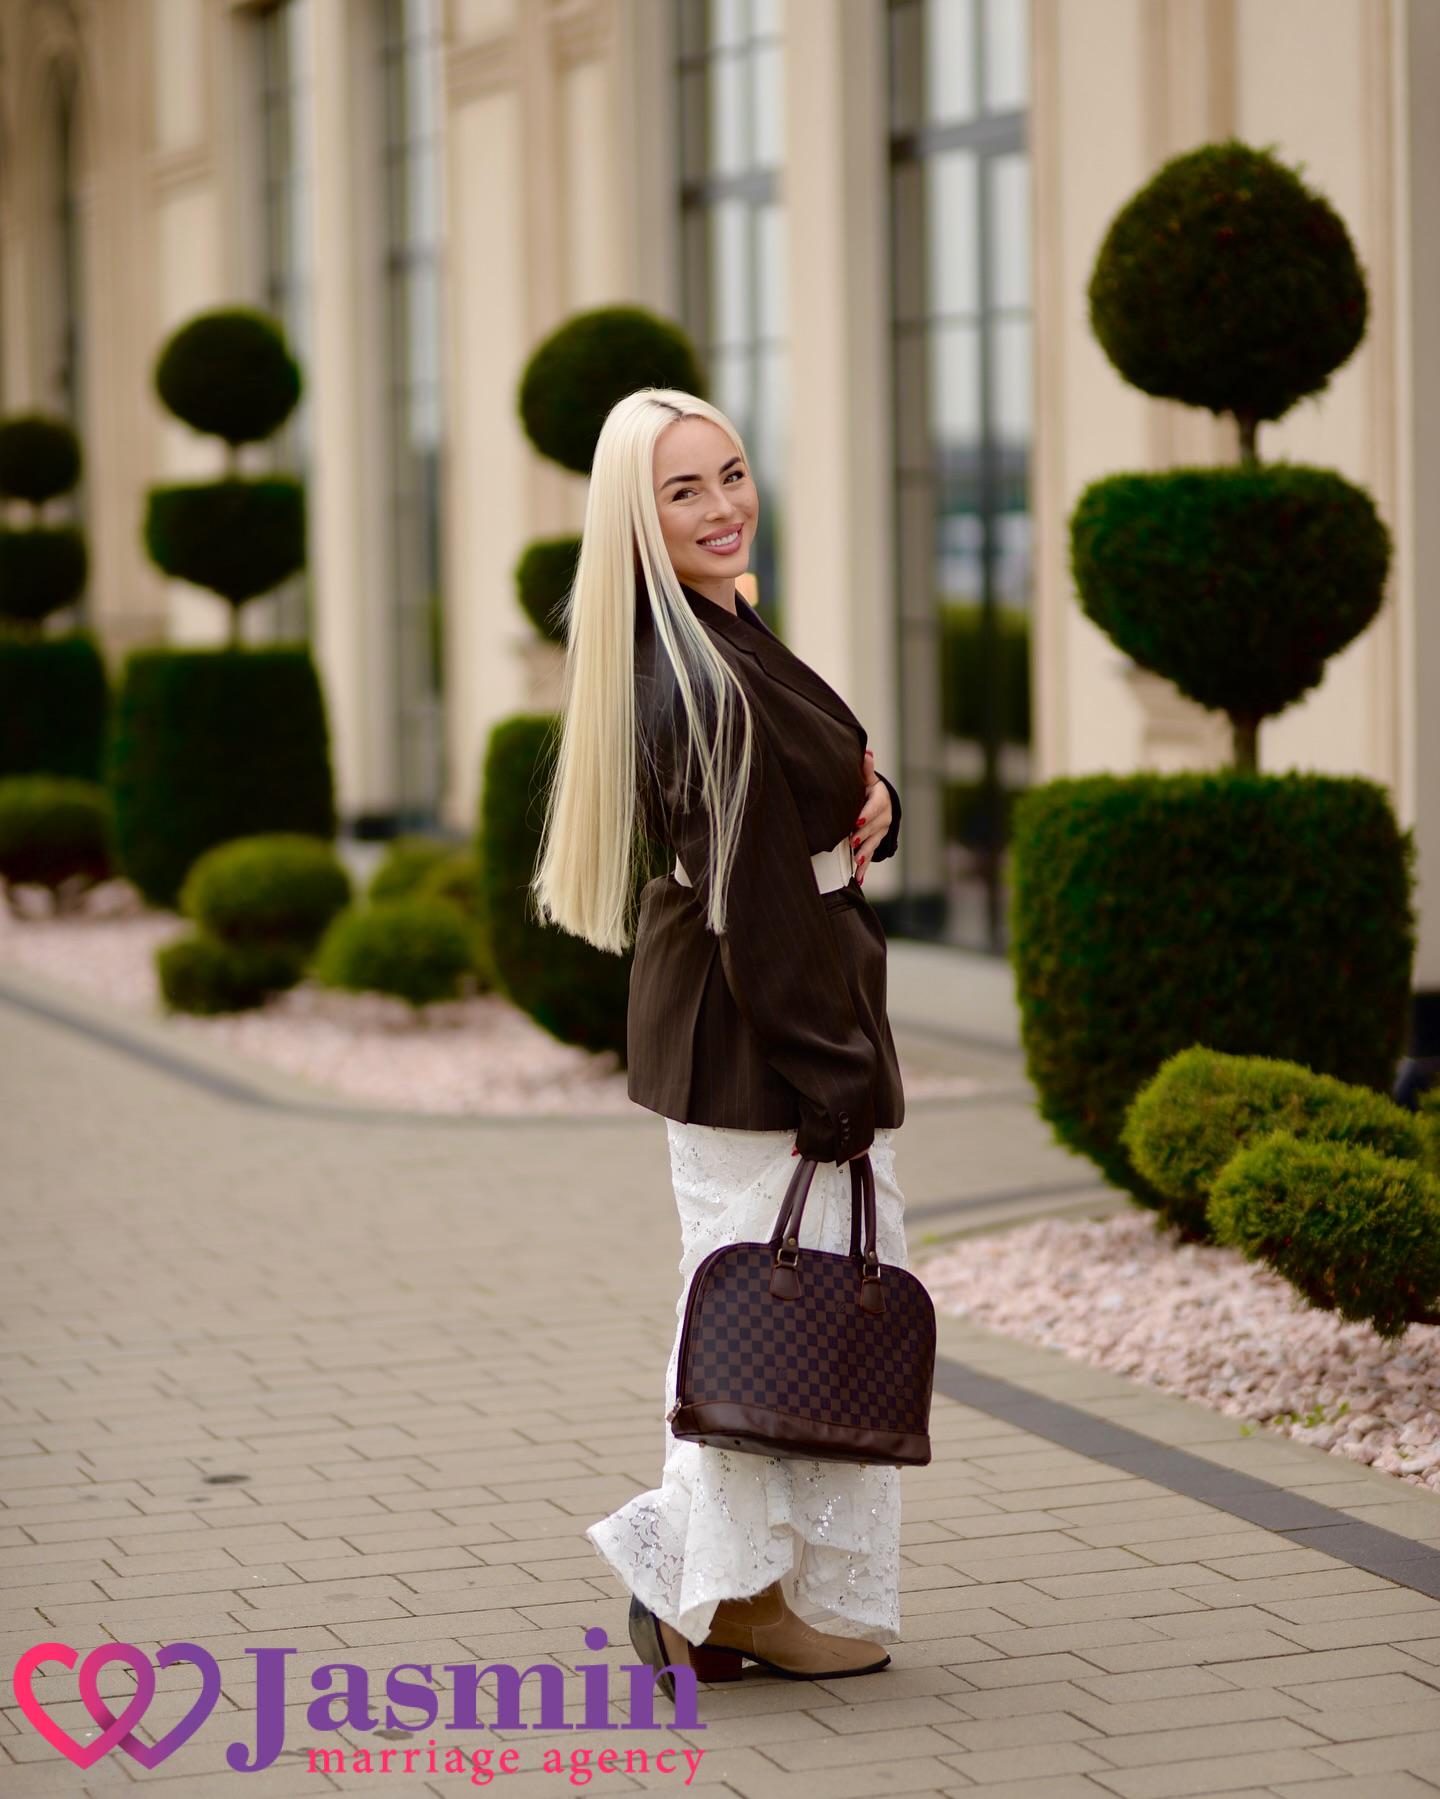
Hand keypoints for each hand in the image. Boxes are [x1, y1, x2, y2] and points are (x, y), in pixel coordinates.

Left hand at [850, 749, 891, 886]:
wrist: (880, 804)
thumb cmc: (867, 789)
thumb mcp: (867, 779)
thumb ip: (865, 769)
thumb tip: (866, 752)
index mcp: (881, 801)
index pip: (874, 807)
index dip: (866, 814)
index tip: (856, 821)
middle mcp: (884, 818)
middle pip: (874, 828)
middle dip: (863, 835)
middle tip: (851, 842)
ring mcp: (880, 834)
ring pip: (873, 844)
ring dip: (864, 854)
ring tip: (856, 860)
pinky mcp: (875, 845)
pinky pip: (870, 858)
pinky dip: (864, 869)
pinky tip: (858, 879)